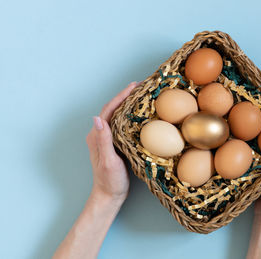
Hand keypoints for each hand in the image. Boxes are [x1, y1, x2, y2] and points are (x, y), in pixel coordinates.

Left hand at [86, 82, 138, 203]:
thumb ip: (103, 140)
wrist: (109, 196)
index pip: (108, 110)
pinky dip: (130, 116)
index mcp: (96, 136)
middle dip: (125, 96)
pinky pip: (122, 125)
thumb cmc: (109, 181)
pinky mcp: (114, 144)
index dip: (120, 96)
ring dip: (128, 104)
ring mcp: (107, 139)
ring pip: (118, 116)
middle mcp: (100, 134)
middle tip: (141, 87)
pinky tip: (140, 115)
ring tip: (142, 96)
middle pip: (113, 109)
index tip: (134, 86)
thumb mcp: (108, 161)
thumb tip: (97, 118)